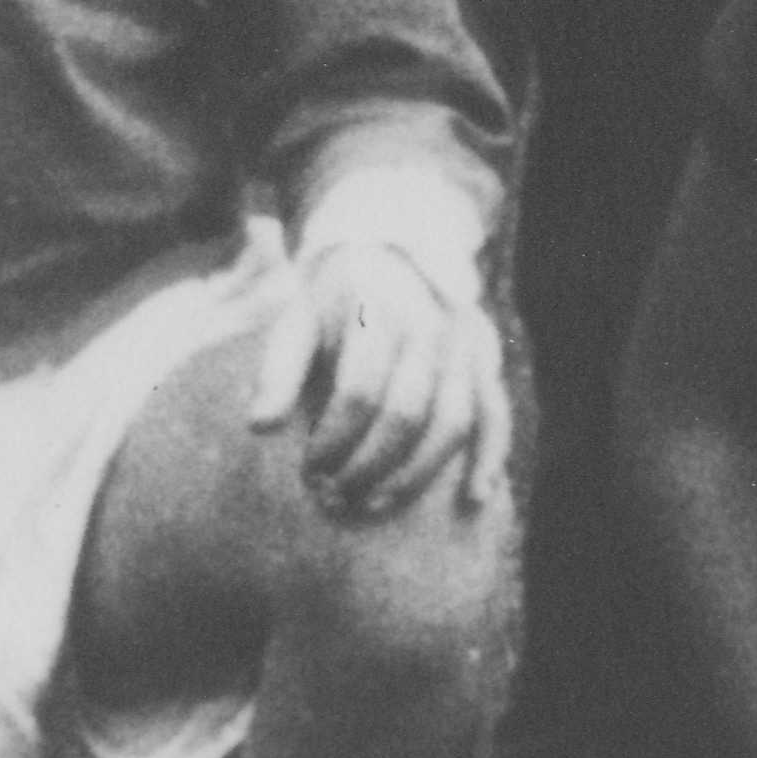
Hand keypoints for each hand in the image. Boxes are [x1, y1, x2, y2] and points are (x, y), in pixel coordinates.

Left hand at [248, 234, 506, 518]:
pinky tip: (474, 498)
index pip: (358, 391)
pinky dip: (491, 457)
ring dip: (415, 474)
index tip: (309, 471)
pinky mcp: (488, 359)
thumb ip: (278, 371)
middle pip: (406, 413)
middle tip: (336, 497)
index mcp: (377, 311)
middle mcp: (430, 325)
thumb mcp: (297, 322)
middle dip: (368, 465)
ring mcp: (466, 343)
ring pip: (452, 422)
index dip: (333, 439)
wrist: (392, 254)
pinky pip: (497, 413)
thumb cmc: (335, 302)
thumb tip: (259, 426)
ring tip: (375, 503)